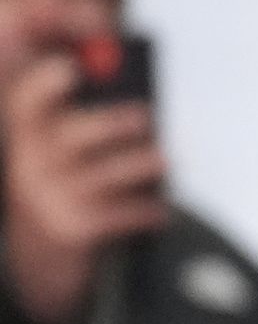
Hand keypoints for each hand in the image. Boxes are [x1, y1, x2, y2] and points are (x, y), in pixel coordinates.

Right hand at [1, 53, 167, 323]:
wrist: (43, 256)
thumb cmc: (71, 184)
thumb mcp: (67, 151)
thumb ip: (94, 115)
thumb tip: (140, 97)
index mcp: (30, 136)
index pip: (26, 102)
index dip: (44, 83)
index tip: (70, 68)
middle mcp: (31, 166)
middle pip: (71, 136)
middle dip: (112, 124)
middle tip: (145, 116)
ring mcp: (50, 200)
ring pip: (103, 175)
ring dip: (140, 165)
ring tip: (164, 160)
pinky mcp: (72, 230)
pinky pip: (119, 215)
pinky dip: (146, 211)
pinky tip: (161, 211)